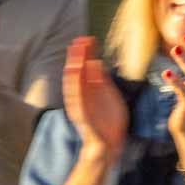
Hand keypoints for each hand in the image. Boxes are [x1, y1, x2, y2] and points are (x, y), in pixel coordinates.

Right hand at [62, 37, 126, 160]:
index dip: (86, 53)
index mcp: (90, 91)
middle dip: (78, 56)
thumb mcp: (109, 96)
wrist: (108, 145)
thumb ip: (102, 80)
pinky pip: (76, 96)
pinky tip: (75, 72)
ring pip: (74, 82)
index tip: (89, 39)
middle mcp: (82, 96)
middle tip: (80, 40)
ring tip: (75, 52)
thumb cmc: (110, 122)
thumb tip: (98, 62)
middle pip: (77, 72)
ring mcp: (80, 104)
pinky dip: (75, 83)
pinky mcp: (81, 114)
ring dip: (74, 66)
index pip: (86, 67)